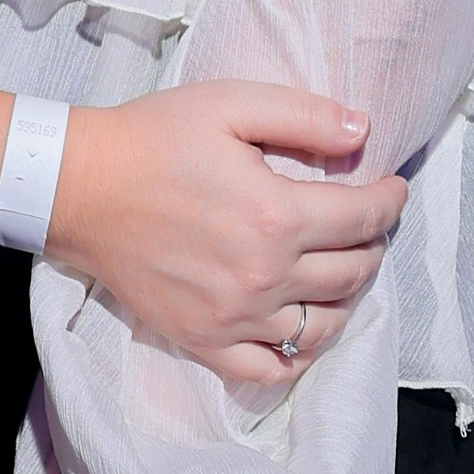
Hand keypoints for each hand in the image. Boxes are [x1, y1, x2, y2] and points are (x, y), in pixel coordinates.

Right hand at [50, 80, 408, 386]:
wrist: (80, 187)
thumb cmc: (153, 137)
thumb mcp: (230, 104)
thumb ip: (304, 115)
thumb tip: (364, 134)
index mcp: (276, 214)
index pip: (364, 218)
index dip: (390, 201)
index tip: (393, 188)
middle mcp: (263, 276)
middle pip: (352, 273)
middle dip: (374, 245)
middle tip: (370, 224)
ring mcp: (233, 318)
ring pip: (323, 327)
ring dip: (347, 298)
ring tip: (342, 269)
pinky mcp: (203, 340)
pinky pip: (271, 369)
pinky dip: (299, 355)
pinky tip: (303, 325)